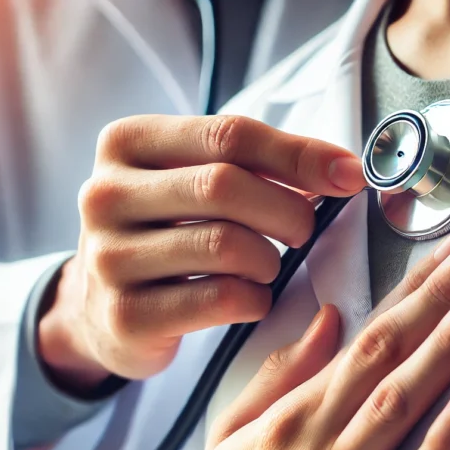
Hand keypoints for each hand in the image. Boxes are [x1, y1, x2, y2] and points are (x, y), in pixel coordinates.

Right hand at [37, 115, 366, 389]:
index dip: (298, 154)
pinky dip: (254, 299)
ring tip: (266, 266)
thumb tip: (340, 168)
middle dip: (287, 209)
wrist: (102, 312)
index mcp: (125, 144)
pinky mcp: (125, 314)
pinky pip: (219, 299)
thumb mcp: (190, 181)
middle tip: (304, 230)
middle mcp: (104, 195)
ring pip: (225, 245)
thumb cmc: (164, 234)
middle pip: (225, 185)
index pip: (228, 135)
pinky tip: (250, 298)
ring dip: (269, 260)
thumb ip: (253, 164)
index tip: (347, 175)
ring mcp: (108, 257)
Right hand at [154, 231, 449, 449]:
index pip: (361, 341)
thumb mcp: (229, 436)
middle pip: (387, 362)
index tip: (449, 254)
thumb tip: (327, 318)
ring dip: (449, 350)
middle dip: (440, 301)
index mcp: (286, 421)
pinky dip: (442, 444)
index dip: (409, 292)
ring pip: (401, 412)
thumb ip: (278, 375)